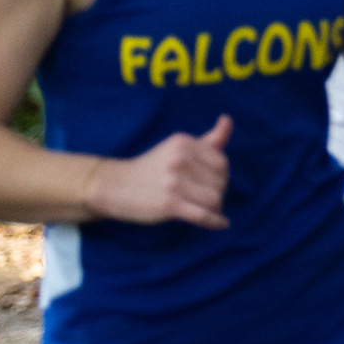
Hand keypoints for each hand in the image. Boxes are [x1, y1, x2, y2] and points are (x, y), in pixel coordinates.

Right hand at [99, 115, 231, 229]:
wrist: (115, 186)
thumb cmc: (152, 169)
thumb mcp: (178, 148)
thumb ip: (207, 139)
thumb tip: (228, 120)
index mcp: (184, 142)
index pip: (222, 162)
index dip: (221, 177)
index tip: (210, 185)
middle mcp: (180, 159)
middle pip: (220, 182)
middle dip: (218, 193)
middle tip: (204, 199)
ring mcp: (174, 181)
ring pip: (214, 200)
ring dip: (215, 209)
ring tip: (207, 210)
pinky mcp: (169, 203)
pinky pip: (203, 215)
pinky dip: (215, 222)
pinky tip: (220, 224)